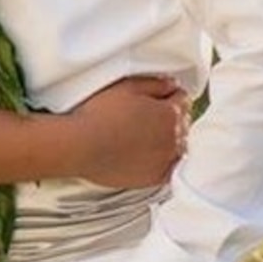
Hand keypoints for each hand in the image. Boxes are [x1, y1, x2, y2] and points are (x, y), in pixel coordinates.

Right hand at [64, 75, 189, 187]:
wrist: (79, 147)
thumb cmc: (98, 115)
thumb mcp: (126, 87)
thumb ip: (155, 83)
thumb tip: (171, 84)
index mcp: (170, 112)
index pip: (183, 99)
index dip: (168, 96)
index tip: (155, 99)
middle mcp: (174, 137)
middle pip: (182, 124)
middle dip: (169, 119)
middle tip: (147, 119)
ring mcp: (165, 159)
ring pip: (178, 147)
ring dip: (169, 142)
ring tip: (147, 140)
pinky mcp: (152, 177)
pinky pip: (169, 171)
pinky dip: (165, 164)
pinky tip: (151, 159)